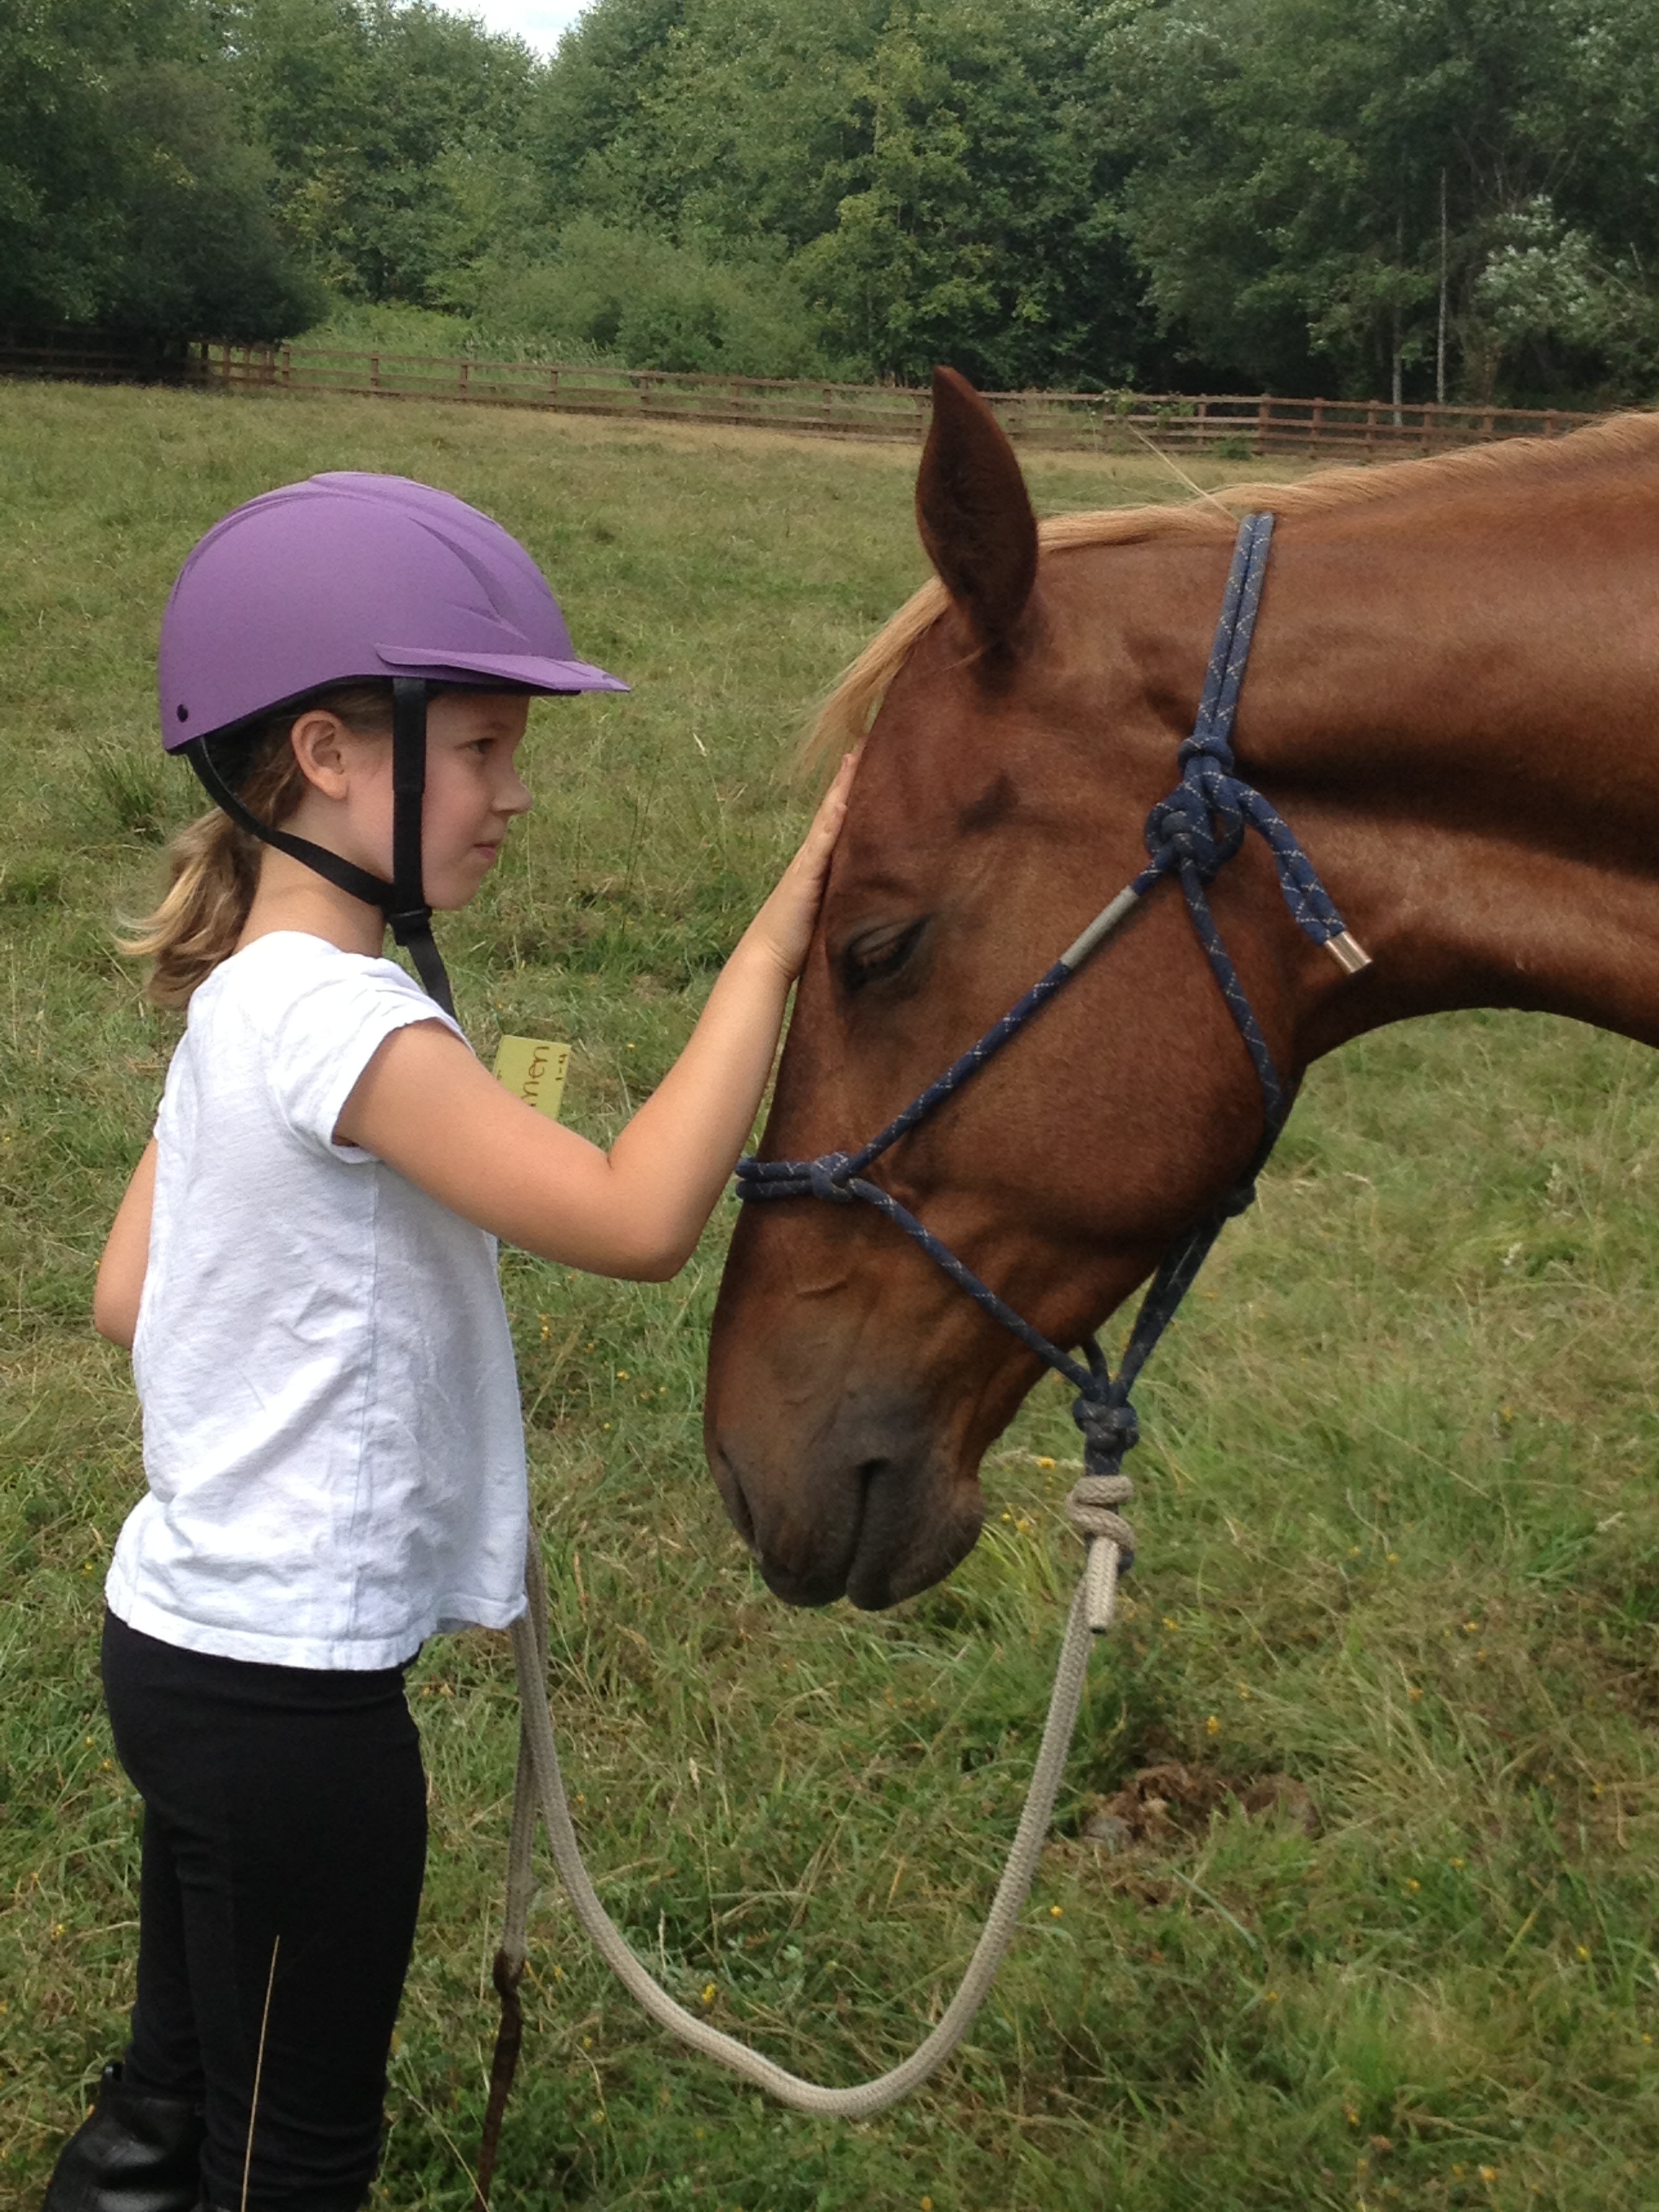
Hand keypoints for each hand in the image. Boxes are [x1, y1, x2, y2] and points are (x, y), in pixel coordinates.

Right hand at [746, 751, 857, 981]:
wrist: (767, 957)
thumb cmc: (800, 940)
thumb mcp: (832, 910)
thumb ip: (848, 893)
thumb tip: (878, 889)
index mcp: (823, 861)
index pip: (844, 816)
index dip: (855, 786)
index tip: (871, 756)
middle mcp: (814, 854)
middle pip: (837, 804)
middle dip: (851, 772)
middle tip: (869, 737)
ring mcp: (808, 862)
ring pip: (831, 814)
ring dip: (844, 784)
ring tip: (858, 752)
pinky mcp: (806, 876)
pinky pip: (824, 842)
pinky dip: (834, 818)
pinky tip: (845, 798)